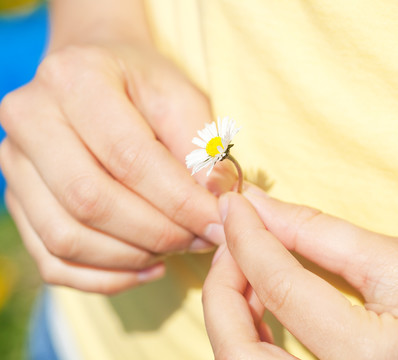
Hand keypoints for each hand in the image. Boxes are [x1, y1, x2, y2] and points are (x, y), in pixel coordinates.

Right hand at [0, 41, 233, 293]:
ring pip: (66, 238)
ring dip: (132, 258)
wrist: (96, 75)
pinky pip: (52, 260)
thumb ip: (200, 150)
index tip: (218, 223)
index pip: (128, 157)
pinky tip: (148, 267)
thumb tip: (217, 203)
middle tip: (200, 239)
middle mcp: (30, 119)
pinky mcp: (17, 200)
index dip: (179, 201)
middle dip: (157, 233)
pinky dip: (104, 278)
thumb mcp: (182, 99)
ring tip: (177, 249)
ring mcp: (14, 163)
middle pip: (90, 201)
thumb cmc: (145, 86)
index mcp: (75, 79)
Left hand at [203, 189, 397, 358]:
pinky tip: (260, 304)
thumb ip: (318, 233)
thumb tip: (263, 207)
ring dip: (231, 315)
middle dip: (222, 289)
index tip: (236, 205)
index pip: (279, 286)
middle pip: (238, 349)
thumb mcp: (397, 260)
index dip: (248, 237)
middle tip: (234, 241)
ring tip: (246, 267)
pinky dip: (250, 338)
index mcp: (364, 357)